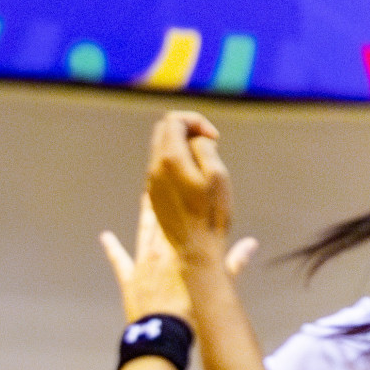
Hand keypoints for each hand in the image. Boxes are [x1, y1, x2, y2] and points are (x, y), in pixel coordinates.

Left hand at [100, 194, 257, 322]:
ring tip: (145, 194)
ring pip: (144, 233)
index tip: (187, 180)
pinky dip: (111, 247)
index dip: (186, 199)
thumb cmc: (191, 310)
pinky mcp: (128, 278)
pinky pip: (118, 259)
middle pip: (163, 221)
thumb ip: (234, 262)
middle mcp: (161, 251)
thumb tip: (251, 243)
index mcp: (184, 251)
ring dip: (146, 214)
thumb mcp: (216, 284)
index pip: (186, 219)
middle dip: (165, 199)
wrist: (162, 331)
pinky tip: (104, 235)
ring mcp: (142, 263)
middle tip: (163, 178)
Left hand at [146, 111, 232, 258]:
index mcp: (169, 160)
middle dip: (188, 129)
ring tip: (205, 163)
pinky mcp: (154, 195)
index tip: (215, 138)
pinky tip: (194, 175)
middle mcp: (154, 169)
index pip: (174, 120)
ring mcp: (151, 182)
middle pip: (164, 131)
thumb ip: (204, 147)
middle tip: (210, 144)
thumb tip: (195, 138)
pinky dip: (178, 162)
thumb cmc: (212, 214)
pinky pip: (161, 166)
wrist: (193, 249)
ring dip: (183, 147)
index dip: (197, 121)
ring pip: (161, 149)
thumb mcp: (218, 175)